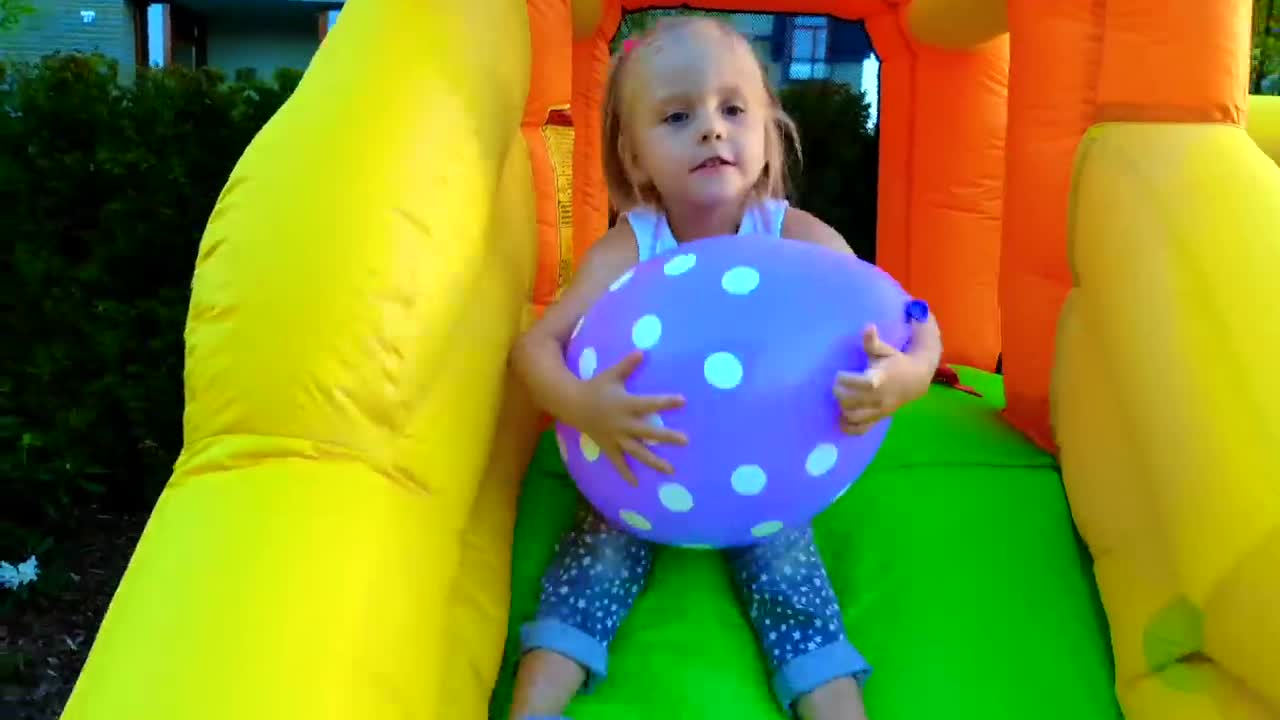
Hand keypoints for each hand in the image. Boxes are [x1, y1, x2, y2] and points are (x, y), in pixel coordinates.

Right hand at [578, 350, 688, 484]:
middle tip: (685, 440)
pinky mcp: (609, 446)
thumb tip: (643, 351)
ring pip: (638, 451)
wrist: (573, 404)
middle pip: (648, 432)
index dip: (666, 402)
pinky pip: (618, 462)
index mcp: (626, 404)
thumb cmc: (596, 387)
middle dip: (667, 437)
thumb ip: (628, 365)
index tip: (683, 400)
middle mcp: (623, 423)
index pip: (649, 403)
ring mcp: (616, 438)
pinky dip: (626, 473)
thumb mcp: (611, 375)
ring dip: (654, 461)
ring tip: (671, 471)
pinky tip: (636, 484)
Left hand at [833, 325, 930, 435]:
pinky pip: (862, 429)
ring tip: (840, 399)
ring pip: (856, 417)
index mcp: (882, 378)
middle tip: (837, 385)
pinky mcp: (879, 418)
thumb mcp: (885, 350)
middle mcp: (881, 397)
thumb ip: (873, 341)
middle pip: (854, 402)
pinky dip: (849, 428)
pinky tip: (841, 420)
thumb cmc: (896, 362)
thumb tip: (868, 327)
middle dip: (840, 394)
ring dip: (843, 409)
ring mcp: (880, 410)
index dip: (849, 380)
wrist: (917, 380)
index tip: (839, 374)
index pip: (865, 384)